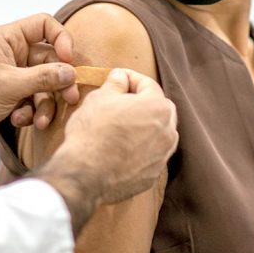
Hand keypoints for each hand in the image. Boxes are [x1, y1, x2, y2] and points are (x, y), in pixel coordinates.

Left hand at [0, 14, 81, 151]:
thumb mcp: (10, 85)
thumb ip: (44, 77)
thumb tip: (71, 72)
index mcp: (7, 39)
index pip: (43, 25)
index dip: (61, 39)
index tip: (69, 61)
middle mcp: (11, 53)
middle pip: (49, 59)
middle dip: (59, 81)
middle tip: (71, 98)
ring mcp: (11, 74)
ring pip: (43, 83)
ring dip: (45, 103)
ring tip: (41, 120)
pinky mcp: (11, 94)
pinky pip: (32, 98)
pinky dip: (31, 111)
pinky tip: (20, 120)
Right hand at [38, 69, 177, 232]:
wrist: (85, 174)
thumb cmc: (92, 132)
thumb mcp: (99, 97)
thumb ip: (116, 83)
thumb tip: (121, 77)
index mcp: (157, 107)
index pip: (148, 84)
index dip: (131, 78)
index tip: (118, 79)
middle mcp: (167, 132)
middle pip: (161, 108)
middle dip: (144, 102)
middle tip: (122, 102)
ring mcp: (162, 156)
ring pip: (160, 134)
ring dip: (146, 126)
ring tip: (124, 126)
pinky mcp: (152, 175)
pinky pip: (151, 155)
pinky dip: (142, 149)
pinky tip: (123, 148)